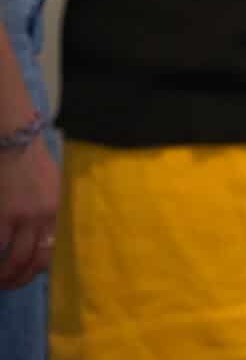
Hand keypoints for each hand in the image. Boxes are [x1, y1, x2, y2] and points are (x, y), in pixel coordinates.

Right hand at [0, 137, 58, 289]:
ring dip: (5, 276)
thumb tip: (43, 234)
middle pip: (37, 260)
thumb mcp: (51, 186)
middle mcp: (46, 217)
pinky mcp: (3, 216)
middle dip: (22, 278)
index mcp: (58, 211)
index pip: (55, 249)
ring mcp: (25, 218)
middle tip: (8, 284)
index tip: (28, 275)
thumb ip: (48, 210)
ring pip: (16, 260)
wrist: (15, 142)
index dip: (40, 268)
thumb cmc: (30, 161)